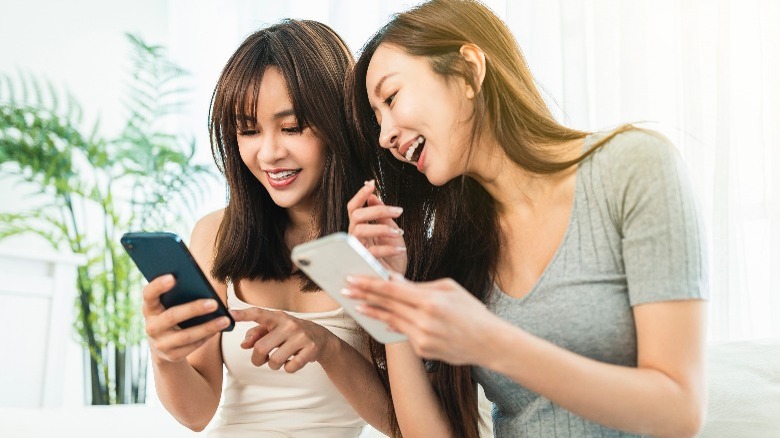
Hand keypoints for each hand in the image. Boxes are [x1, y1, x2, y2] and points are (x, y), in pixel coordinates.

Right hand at [141, 274, 231, 362]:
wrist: (163, 345)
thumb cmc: (171, 314)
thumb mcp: (169, 305)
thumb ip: (178, 294)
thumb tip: (201, 285)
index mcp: (149, 308)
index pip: (148, 295)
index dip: (158, 285)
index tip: (172, 277)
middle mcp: (151, 327)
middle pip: (171, 316)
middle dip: (194, 309)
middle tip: (214, 303)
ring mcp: (160, 344)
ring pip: (186, 336)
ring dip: (208, 327)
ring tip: (225, 320)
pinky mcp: (172, 356)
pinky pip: (193, 346)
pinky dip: (207, 336)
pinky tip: (219, 328)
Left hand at [230, 308, 336, 372]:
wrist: (322, 339)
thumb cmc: (292, 333)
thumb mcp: (276, 329)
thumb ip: (257, 334)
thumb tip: (243, 344)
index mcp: (278, 317)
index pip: (258, 313)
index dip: (243, 314)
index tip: (229, 314)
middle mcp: (289, 325)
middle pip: (261, 348)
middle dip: (257, 359)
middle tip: (261, 360)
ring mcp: (301, 337)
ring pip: (275, 360)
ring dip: (273, 365)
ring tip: (279, 360)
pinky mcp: (310, 349)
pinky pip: (290, 367)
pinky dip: (288, 369)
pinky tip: (292, 362)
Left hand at [344, 273, 499, 365]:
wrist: (489, 342)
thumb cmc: (470, 310)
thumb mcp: (449, 289)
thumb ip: (420, 286)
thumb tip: (394, 280)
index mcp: (431, 301)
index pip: (392, 290)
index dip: (370, 284)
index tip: (353, 279)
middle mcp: (424, 321)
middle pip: (387, 305)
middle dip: (364, 295)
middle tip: (345, 289)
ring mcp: (423, 338)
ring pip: (391, 320)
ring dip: (373, 311)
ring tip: (357, 304)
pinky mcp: (423, 350)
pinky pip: (404, 333)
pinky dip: (394, 324)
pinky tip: (382, 318)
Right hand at [347, 179, 406, 273]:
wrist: (396, 279)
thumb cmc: (392, 256)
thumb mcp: (391, 231)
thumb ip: (382, 215)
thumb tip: (373, 195)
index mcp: (360, 227)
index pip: (353, 208)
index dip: (360, 194)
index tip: (372, 184)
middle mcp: (355, 237)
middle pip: (357, 215)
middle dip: (377, 210)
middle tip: (399, 211)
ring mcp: (356, 250)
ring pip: (360, 230)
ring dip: (381, 228)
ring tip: (399, 231)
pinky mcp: (363, 263)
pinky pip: (372, 251)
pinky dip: (388, 248)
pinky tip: (400, 248)